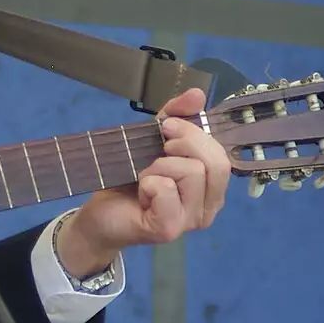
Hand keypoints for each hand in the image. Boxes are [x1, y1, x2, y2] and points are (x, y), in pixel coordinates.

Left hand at [54, 88, 230, 275]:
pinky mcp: (168, 228)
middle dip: (184, 144)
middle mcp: (209, 207)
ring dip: (159, 166)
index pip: (222, 154)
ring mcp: (190, 221)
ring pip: (192, 173)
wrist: (101, 213)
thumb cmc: (130, 180)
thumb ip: (176, 117)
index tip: (166, 127)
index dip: (196, 133)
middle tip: (158, 149)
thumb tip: (198, 94)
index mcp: (211, 188)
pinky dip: (149, 182)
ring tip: (145, 177)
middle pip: (215, 162)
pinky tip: (140, 193)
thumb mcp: (152, 141)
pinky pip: (166, 189)